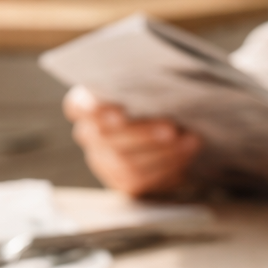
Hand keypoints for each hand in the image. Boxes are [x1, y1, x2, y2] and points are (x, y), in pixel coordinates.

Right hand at [63, 85, 200, 196]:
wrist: (171, 129)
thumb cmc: (154, 98)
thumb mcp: (150, 87)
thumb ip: (147, 86)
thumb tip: (164, 88)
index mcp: (85, 104)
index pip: (78, 107)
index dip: (93, 110)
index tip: (118, 113)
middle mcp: (88, 134)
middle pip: (106, 137)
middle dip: (142, 133)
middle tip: (171, 128)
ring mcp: (102, 161)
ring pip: (125, 161)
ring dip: (162, 151)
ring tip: (189, 140)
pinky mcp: (122, 181)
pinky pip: (140, 178)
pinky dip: (168, 165)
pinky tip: (187, 152)